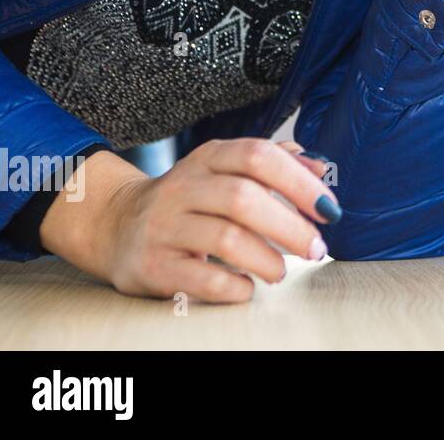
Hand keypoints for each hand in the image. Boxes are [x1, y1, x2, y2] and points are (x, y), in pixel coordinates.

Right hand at [42, 138, 339, 303]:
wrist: (115, 225)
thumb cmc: (190, 200)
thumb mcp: (226, 171)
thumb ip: (273, 166)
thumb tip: (319, 169)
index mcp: (209, 158)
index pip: (258, 156)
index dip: (298, 181)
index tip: (328, 208)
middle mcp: (183, 186)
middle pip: (244, 199)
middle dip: (290, 227)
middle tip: (316, 248)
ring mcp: (164, 225)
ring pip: (225, 239)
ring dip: (266, 259)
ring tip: (281, 271)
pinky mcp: (152, 265)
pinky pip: (201, 279)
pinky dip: (234, 286)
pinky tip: (247, 286)